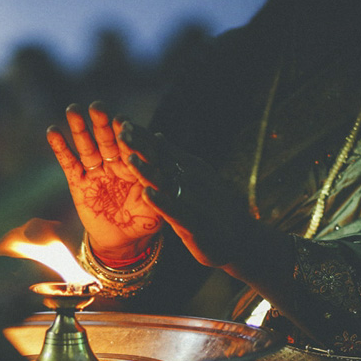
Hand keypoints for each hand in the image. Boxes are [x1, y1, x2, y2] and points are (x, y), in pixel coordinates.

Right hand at [46, 101, 161, 261]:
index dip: (126, 134)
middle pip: (107, 139)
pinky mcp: (78, 182)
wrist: (123, 242)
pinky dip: (60, 148)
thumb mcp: (156, 202)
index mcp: (135, 164)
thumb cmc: (144, 221)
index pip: (130, 145)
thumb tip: (162, 146)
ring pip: (87, 146)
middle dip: (102, 123)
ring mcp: (96, 171)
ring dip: (79, 128)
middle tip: (98, 106)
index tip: (123, 122)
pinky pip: (69, 163)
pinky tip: (52, 132)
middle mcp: (114, 163)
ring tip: (72, 109)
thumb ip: (157, 178)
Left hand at [118, 121, 243, 270]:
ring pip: (165, 184)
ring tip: (130, 160)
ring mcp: (192, 201)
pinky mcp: (192, 224)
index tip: (121, 122)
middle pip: (161, 162)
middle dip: (140, 147)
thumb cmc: (212, 207)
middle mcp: (190, 180)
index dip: (142, 136)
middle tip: (121, 133)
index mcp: (188, 167)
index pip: (160, 149)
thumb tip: (157, 136)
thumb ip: (174, 157)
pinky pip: (174, 211)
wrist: (238, 238)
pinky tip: (148, 194)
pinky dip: (162, 202)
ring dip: (147, 171)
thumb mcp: (194, 177)